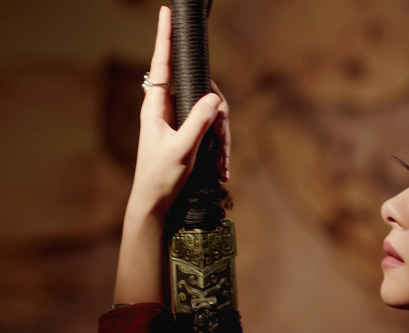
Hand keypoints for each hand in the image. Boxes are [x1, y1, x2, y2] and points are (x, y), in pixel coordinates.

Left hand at [112, 6, 230, 305]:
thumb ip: (198, 123)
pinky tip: (221, 170)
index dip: (165, 37)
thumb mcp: (182, 151)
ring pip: (210, 115)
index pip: (161, 64)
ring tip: (222, 166)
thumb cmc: (161, 178)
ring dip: (221, 139)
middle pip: (200, 93)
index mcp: (156, 107)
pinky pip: (210, 133)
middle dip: (218, 115)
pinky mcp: (186, 137)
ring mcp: (177, 123)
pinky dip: (219, 150)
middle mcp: (166, 110)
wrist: (154, 205)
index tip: (166, 12)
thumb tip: (215, 99)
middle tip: (223, 140)